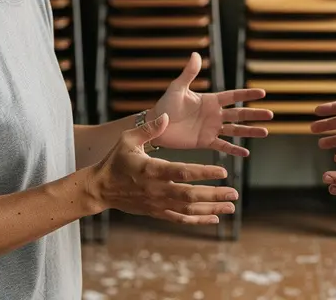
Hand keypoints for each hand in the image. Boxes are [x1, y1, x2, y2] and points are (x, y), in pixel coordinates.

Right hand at [89, 112, 238, 224]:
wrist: (100, 188)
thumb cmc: (115, 160)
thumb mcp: (127, 139)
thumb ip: (149, 128)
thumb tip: (167, 116)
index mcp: (152, 170)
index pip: (183, 172)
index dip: (204, 173)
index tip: (223, 172)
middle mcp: (157, 190)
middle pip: (191, 195)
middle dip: (214, 195)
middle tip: (234, 194)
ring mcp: (157, 203)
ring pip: (189, 210)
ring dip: (211, 209)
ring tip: (231, 207)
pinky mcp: (156, 212)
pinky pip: (180, 219)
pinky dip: (198, 220)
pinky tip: (214, 218)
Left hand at [148, 53, 272, 155]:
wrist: (156, 126)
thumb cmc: (166, 105)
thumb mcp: (178, 88)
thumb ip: (189, 73)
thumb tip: (195, 54)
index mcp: (210, 100)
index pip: (233, 96)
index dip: (247, 94)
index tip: (262, 93)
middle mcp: (214, 114)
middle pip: (239, 114)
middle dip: (255, 114)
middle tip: (271, 115)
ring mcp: (211, 128)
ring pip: (235, 130)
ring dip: (250, 131)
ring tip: (265, 132)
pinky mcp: (205, 141)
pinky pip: (223, 145)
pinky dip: (234, 149)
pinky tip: (246, 152)